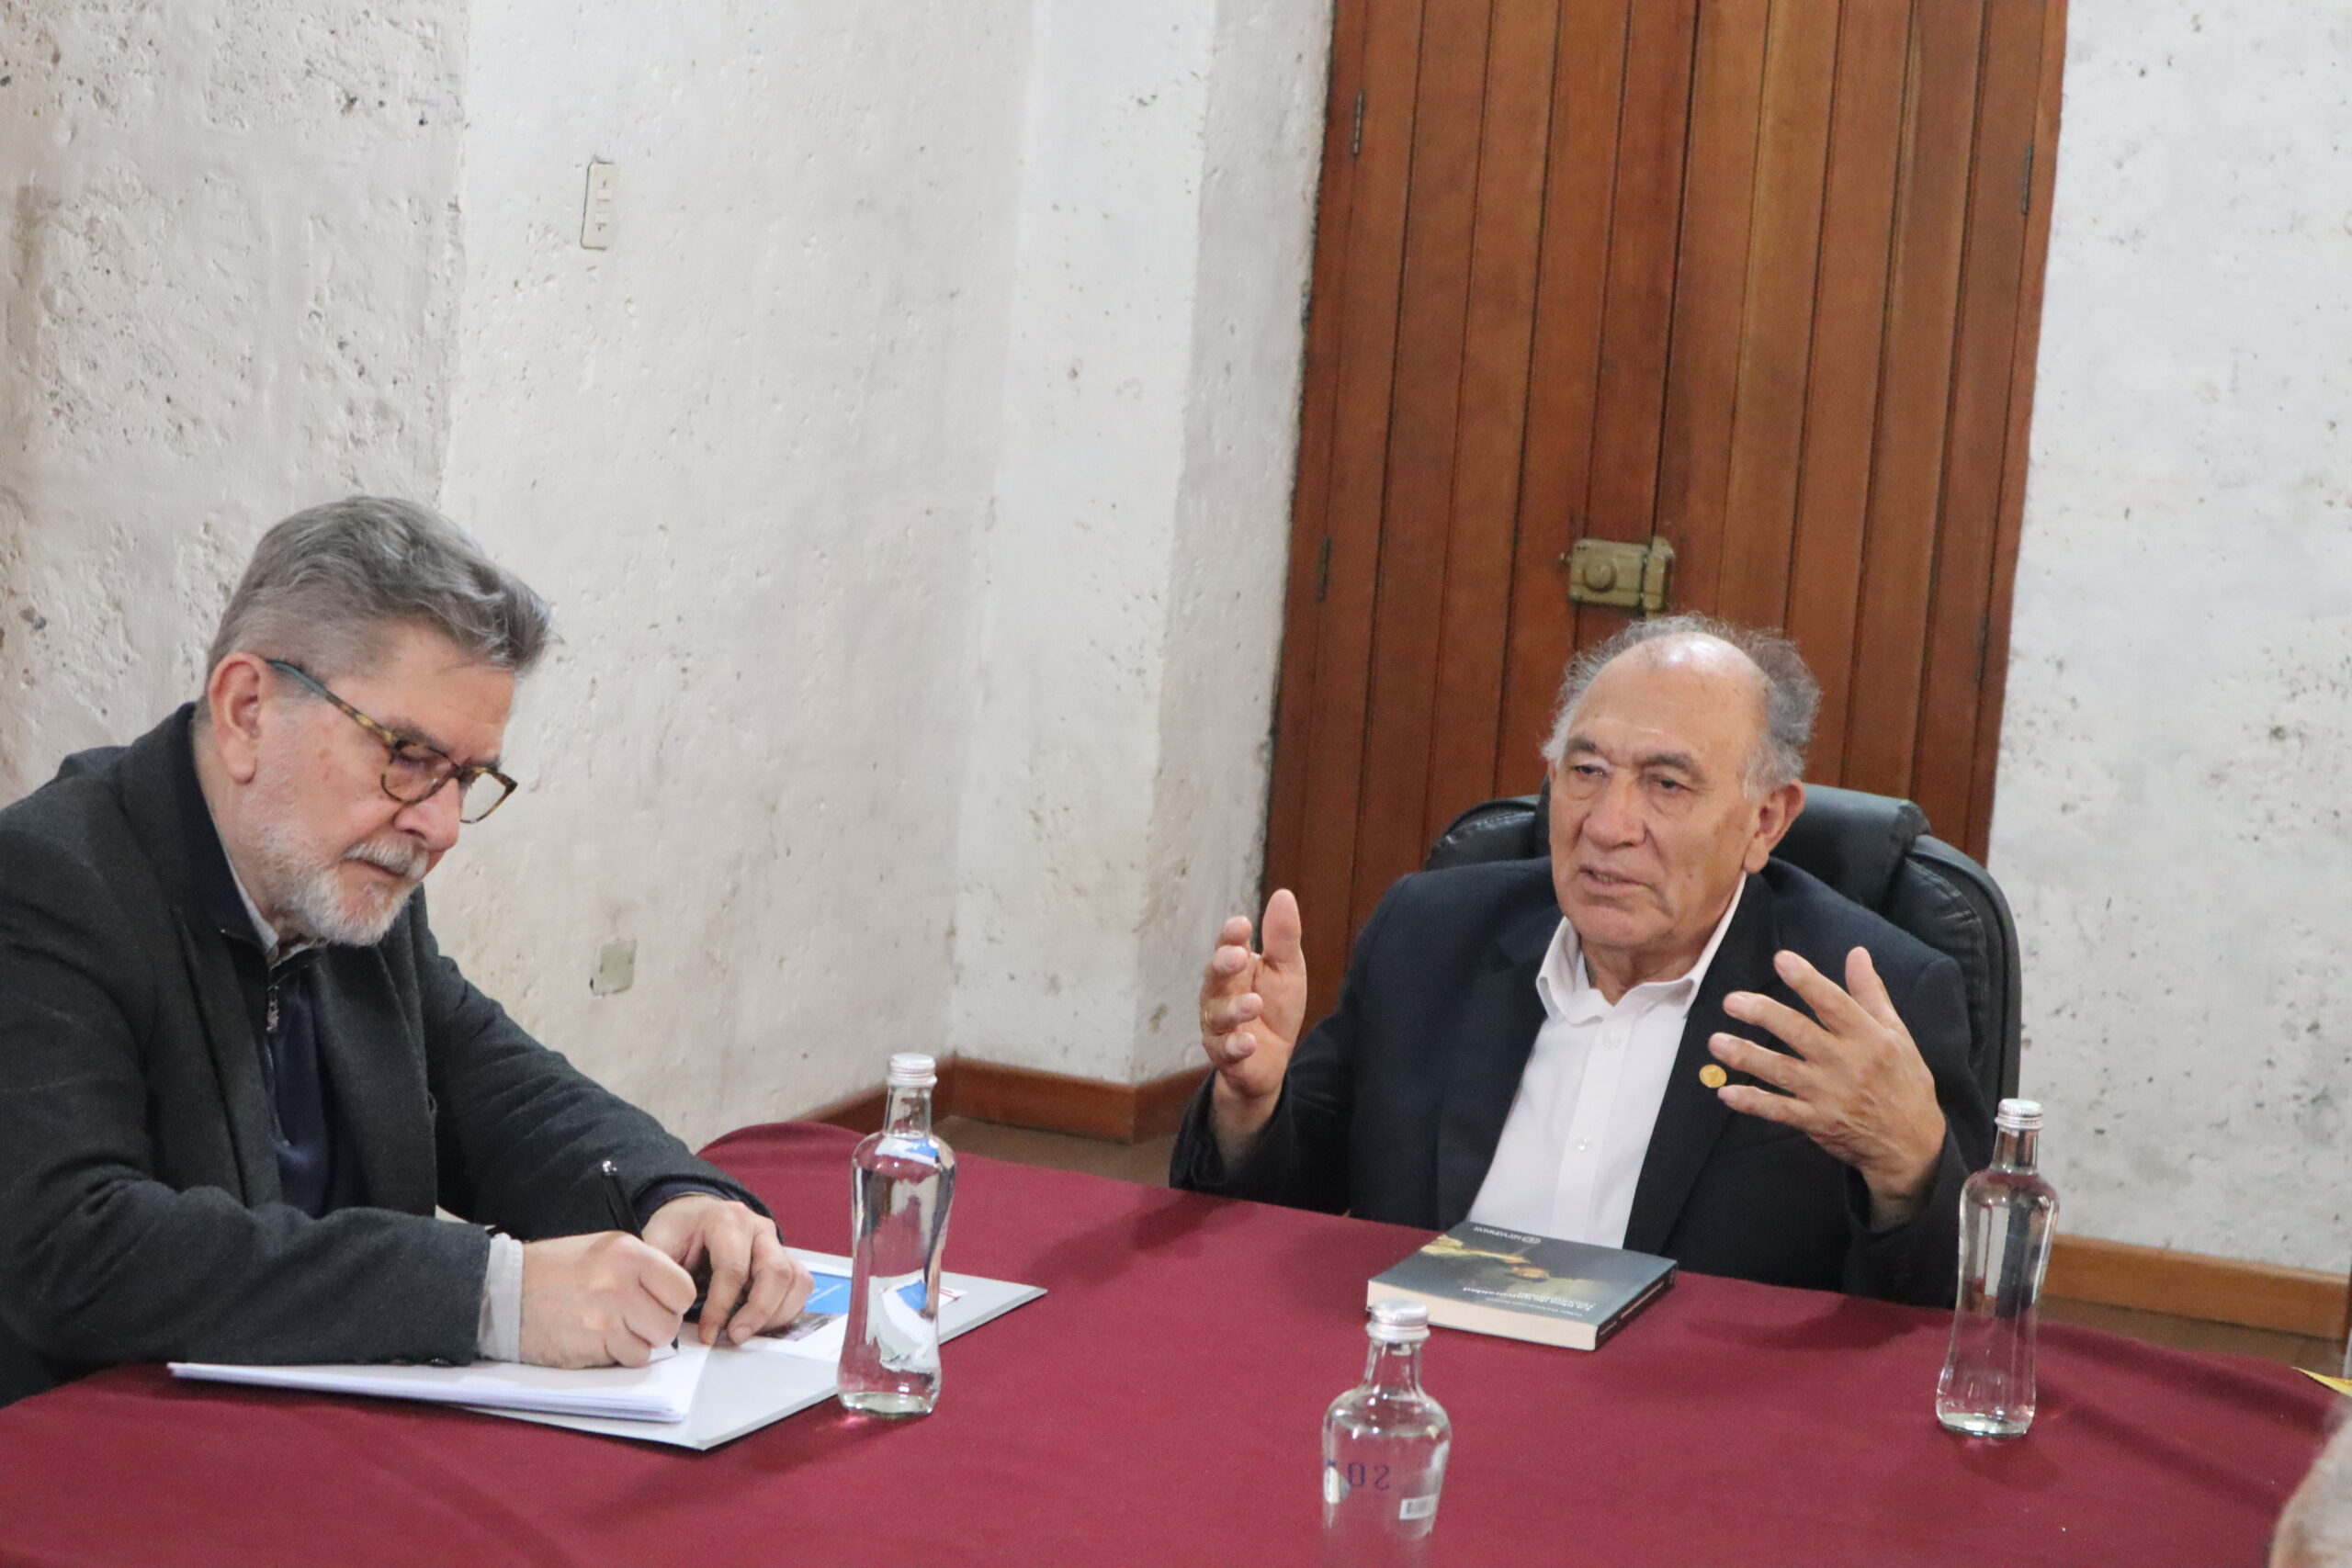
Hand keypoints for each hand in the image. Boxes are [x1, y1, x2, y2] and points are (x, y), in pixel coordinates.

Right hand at [518, 1232, 696, 1367]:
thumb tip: (671, 1296)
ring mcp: (608, 1314)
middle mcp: (622, 1281)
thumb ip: (639, 1268)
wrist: (501, 1291)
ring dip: (635, 1344)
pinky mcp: (593, 1343)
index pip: (683, 1288)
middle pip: (670, 1322)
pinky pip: (628, 1360)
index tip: (658, 1305)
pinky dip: (616, 1357)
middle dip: (655, 1328)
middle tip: (631, 1323)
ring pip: (652, 1345)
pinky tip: (594, 1341)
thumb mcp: (601, 1250)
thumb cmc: (551, 1271)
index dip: (672, 1302)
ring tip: (609, 1330)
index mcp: (628, 1252)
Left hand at [642, 1195, 813, 1346]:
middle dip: (757, 1312)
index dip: (721, 1307)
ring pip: (795, 1279)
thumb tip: (666, 1310)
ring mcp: (776, 1243)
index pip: (734, 1268)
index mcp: (727, 1220)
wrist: (693, 1214)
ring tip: (748, 1333)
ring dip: (776, 1313)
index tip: (707, 1334)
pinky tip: (762, 1325)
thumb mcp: (658, 1241)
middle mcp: (759, 1228)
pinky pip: (800, 1285)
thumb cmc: (678, 1231)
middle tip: (735, 1337)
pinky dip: (787, 1309)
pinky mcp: (784, 1259)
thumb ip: (660, 1271)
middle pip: (775, 1272)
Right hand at [1198, 888, 1307, 1162]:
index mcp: (1235, 968)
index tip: (1241, 924)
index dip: (1231, 935)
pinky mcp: (1227, 1056)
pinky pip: (1226, 1051)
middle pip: (1214, 977)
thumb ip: (1282, 937)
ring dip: (1234, 1009)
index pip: (1228, 946)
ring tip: (1253, 1003)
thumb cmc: (1275, 1006)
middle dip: (1223, 965)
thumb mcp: (1286, 969)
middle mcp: (1219, 994)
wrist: (1272, 1059)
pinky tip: (1248, 1043)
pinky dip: (1236, 1047)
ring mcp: (1219, 1026)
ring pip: (1218, 1015)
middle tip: (1239, 957)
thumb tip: (1283, 894)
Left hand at [1708, 947, 1946, 1227]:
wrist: (1914, 1143)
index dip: (1808, 981)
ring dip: (1747, 1057)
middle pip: (1800, 1033)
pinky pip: (1781, 1111)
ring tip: (1716, 1042)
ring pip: (1783, 1072)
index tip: (1781, 959)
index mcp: (1869, 1037)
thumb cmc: (1904, 1080)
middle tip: (1732, 1001)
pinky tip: (1726, 1092)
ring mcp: (1831, 1095)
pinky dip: (1753, 1103)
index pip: (1834, 1003)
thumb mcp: (1896, 1034)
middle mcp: (1848, 1064)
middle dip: (1764, 1015)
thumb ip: (1870, 993)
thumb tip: (1857, 952)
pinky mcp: (1819, 1122)